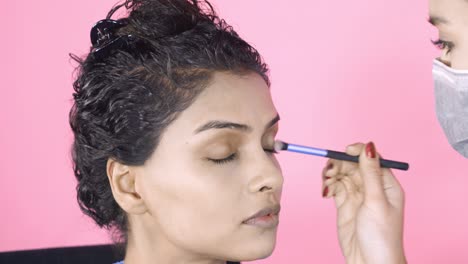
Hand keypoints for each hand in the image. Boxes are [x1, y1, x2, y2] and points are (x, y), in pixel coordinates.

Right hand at [322, 142, 405, 263]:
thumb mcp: (376, 200)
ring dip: (332, 174)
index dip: (357, 153)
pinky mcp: (344, 206)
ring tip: (326, 181)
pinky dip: (328, 186)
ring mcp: (357, 197)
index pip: (371, 160)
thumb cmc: (381, 237)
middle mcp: (372, 188)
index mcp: (386, 185)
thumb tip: (369, 146)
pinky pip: (335, 188)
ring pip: (342, 175)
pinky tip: (326, 191)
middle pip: (353, 166)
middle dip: (340, 164)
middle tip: (330, 170)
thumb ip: (370, 173)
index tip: (344, 151)